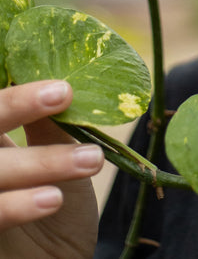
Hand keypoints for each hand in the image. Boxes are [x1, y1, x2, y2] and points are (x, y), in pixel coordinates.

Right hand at [0, 80, 102, 258]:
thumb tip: (61, 82)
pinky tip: (52, 199)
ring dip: (40, 161)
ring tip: (90, 160)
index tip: (60, 85)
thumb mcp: (57, 160)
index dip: (16, 95)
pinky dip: (18, 205)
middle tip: (62, 94)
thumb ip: (49, 127)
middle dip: (14, 106)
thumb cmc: (58, 210)